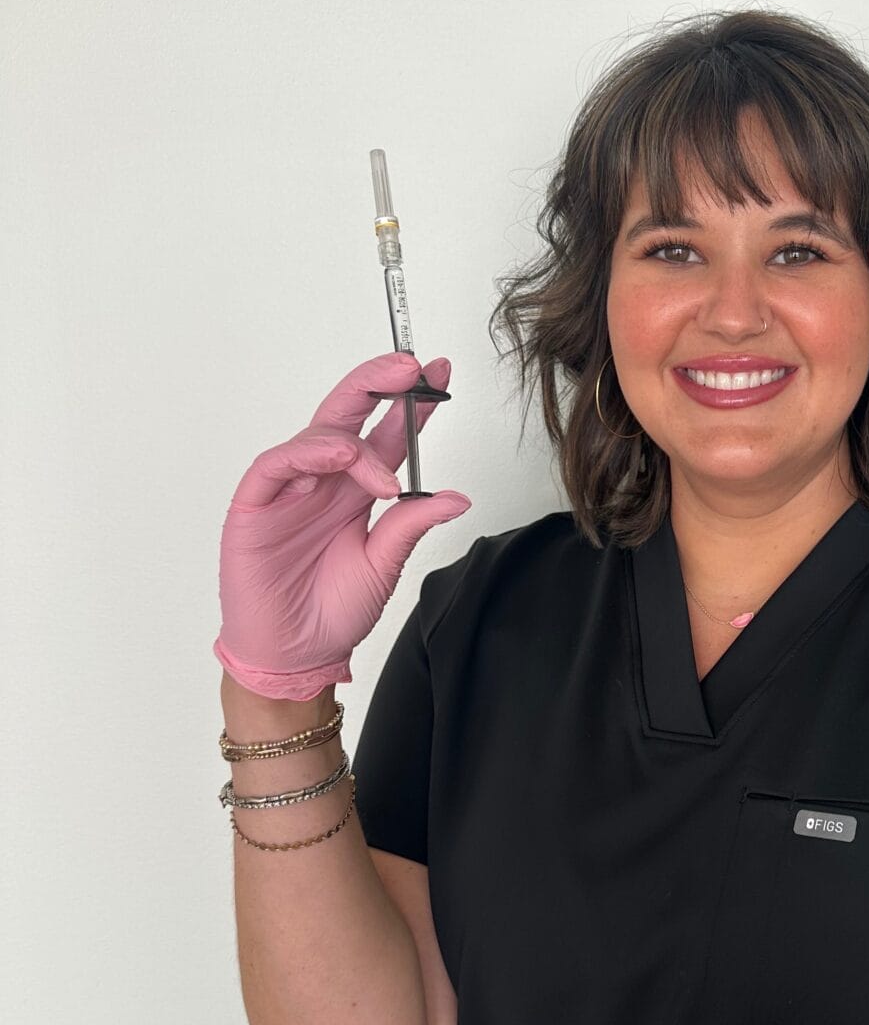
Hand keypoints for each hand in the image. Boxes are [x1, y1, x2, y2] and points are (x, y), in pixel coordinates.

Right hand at [215, 351, 470, 699]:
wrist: (295, 655)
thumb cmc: (332, 612)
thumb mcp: (385, 565)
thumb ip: (412, 526)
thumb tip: (456, 498)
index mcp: (357, 492)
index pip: (387, 435)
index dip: (411, 404)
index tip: (441, 375)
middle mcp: (324, 482)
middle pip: (348, 416)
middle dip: (379, 385)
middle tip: (411, 368)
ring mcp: (289, 491)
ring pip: (317, 436)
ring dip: (353, 441)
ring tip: (383, 473)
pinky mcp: (255, 505)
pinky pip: (277, 464)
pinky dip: (308, 454)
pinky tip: (337, 461)